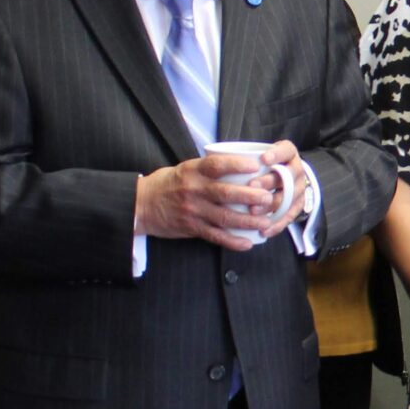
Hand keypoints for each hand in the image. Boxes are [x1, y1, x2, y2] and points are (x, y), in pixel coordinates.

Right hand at [135, 148, 288, 250]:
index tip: (255, 166)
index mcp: (193, 171)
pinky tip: (247, 243)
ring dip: (247, 221)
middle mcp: (193, 190)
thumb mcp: (186, 169)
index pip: (216, 165)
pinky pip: (215, 236)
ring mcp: (193, 210)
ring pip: (224, 217)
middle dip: (249, 197)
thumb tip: (241, 165)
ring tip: (265, 222)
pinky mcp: (191, 228)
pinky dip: (232, 241)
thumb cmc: (168, 184)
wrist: (141, 204)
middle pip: (225, 193)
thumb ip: (209, 169)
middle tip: (268, 198)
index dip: (236, 165)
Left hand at [252, 140, 308, 239]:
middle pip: (286, 176)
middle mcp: (297, 170)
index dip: (276, 155)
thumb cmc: (262, 165)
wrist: (284, 177)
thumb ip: (244, 157)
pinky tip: (264, 230)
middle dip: (269, 181)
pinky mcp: (297, 206)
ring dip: (270, 205)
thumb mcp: (258, 155)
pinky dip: (276, 224)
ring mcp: (299, 189)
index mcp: (288, 154)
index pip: (285, 151)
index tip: (263, 159)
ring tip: (253, 211)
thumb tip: (214, 157)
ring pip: (288, 198)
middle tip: (251, 186)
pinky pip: (289, 217)